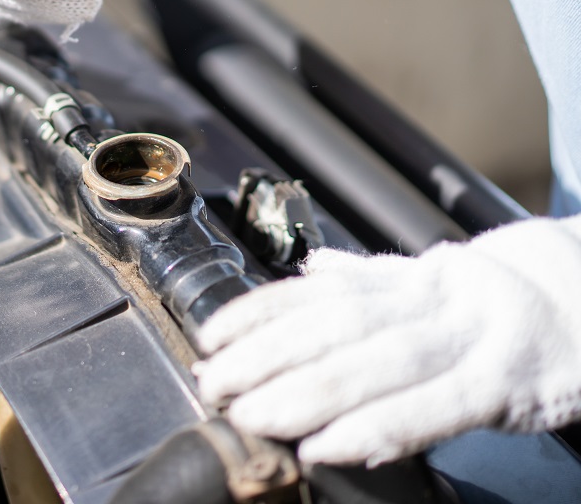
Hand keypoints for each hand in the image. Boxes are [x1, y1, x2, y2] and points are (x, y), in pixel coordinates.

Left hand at [193, 217, 580, 466]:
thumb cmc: (504, 303)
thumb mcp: (438, 280)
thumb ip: (373, 279)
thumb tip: (312, 271)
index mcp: (409, 279)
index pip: (321, 292)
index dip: (260, 313)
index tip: (211, 336)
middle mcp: (431, 300)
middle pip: (337, 326)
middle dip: (266, 356)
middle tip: (214, 382)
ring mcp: (469, 340)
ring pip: (376, 362)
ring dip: (305, 392)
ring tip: (252, 414)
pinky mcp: (506, 385)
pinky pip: (435, 407)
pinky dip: (378, 427)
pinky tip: (329, 446)